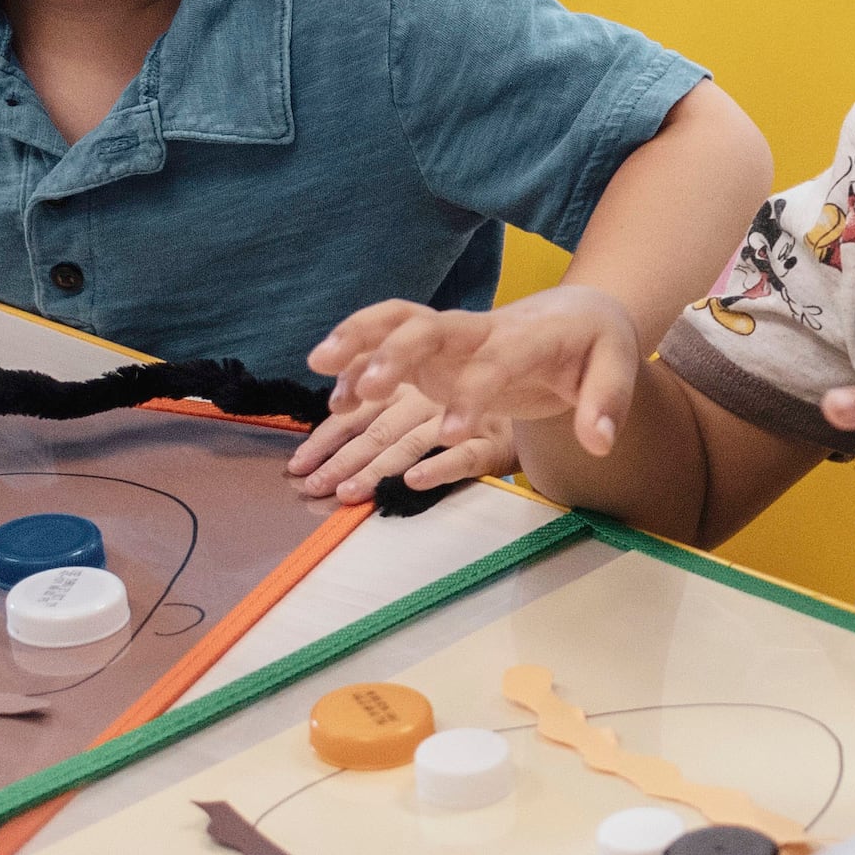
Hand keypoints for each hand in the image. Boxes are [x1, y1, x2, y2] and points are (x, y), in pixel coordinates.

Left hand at [289, 370, 516, 504]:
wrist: (557, 361)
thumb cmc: (481, 381)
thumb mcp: (429, 387)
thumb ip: (386, 403)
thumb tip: (330, 429)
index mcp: (411, 372)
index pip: (360, 406)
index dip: (327, 434)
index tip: (298, 464)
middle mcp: (432, 388)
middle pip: (380, 424)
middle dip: (343, 457)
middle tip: (312, 486)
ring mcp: (460, 415)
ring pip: (415, 438)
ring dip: (380, 466)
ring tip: (349, 493)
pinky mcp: (496, 441)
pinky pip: (467, 455)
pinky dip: (440, 466)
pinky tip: (413, 482)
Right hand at [311, 284, 646, 462]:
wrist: (579, 312)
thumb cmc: (596, 345)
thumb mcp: (617, 368)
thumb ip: (607, 404)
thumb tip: (599, 442)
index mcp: (527, 338)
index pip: (494, 362)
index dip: (471, 395)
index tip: (449, 433)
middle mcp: (481, 330)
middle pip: (431, 328)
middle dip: (395, 354)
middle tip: (362, 391)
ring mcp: (453, 337)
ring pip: (399, 320)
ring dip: (359, 336)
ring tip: (319, 364)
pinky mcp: (435, 348)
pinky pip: (388, 338)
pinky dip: (356, 351)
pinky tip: (332, 390)